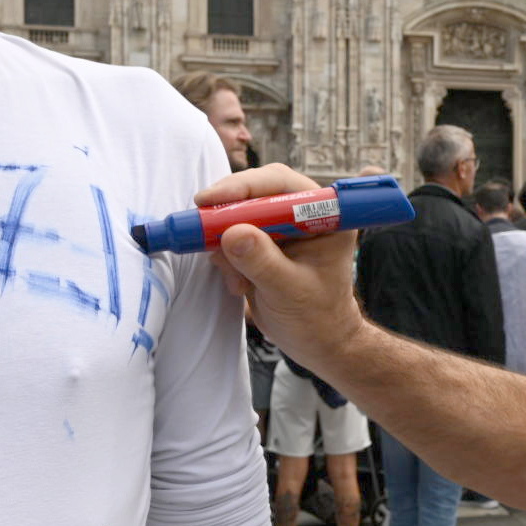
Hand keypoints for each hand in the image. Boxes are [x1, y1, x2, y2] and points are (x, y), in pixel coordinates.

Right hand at [199, 165, 365, 371]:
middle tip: (201, 229)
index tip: (210, 200)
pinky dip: (226, 259)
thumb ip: (263, 262)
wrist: (316, 341)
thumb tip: (232, 233)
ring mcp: (279, 228)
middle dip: (226, 213)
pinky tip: (241, 285)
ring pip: (237, 215)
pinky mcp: (261, 244)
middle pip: (254, 192)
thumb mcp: (290, 291)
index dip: (245, 186)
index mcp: (324, 215)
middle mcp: (301, 214)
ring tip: (238, 280)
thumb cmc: (317, 317)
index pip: (281, 183)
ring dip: (225, 243)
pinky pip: (230, 237)